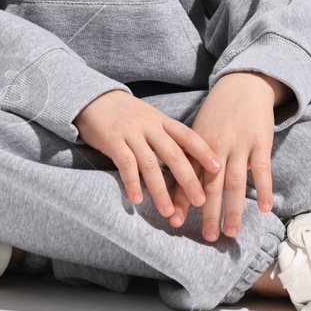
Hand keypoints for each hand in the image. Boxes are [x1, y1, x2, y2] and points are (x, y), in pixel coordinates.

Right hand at [73, 90, 221, 220]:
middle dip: (188, 179)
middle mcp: (149, 125)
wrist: (92, 98)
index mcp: (161, 120)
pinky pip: (125, 164)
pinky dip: (132, 183)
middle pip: (173, 154)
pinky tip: (137, 200)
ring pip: (150, 164)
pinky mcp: (111, 139)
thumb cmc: (124, 114)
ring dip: (160, 191)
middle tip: (200, 201)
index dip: (204, 152)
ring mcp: (130, 132)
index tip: (218, 169)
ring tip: (168, 212)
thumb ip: (165, 135)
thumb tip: (190, 160)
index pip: (187, 136)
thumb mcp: (149, 118)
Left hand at [168, 71, 281, 240]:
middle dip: (207, 213)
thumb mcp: (199, 132)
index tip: (174, 221)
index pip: (186, 178)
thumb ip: (192, 159)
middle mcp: (215, 148)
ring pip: (235, 183)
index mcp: (196, 146)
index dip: (180, 200)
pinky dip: (264, 190)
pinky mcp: (260, 142)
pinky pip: (263, 170)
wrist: (242, 85)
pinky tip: (265, 209)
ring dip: (234, 209)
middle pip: (210, 185)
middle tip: (207, 237)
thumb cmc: (217, 114)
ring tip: (232, 232)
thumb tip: (182, 187)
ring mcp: (239, 145)